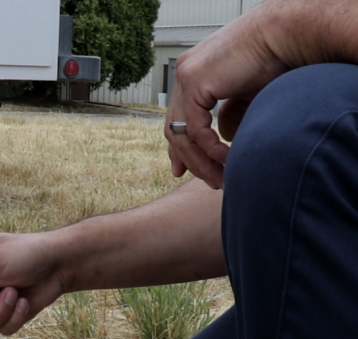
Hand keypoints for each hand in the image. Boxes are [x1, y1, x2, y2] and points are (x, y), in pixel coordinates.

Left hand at [164, 10, 287, 187]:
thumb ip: (231, 116)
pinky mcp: (194, 81)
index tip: (182, 171)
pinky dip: (209, 148)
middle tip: (207, 180)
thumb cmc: (276, 59)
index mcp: (194, 75)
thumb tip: (223, 138)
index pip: (178, 118)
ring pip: (181, 133)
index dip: (180, 148)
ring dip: (201, 161)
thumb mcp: (247, 96)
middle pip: (174, 128)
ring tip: (220, 178)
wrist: (286, 35)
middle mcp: (185, 74)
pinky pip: (194, 128)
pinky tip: (227, 159)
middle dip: (188, 159)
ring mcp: (186, 77)